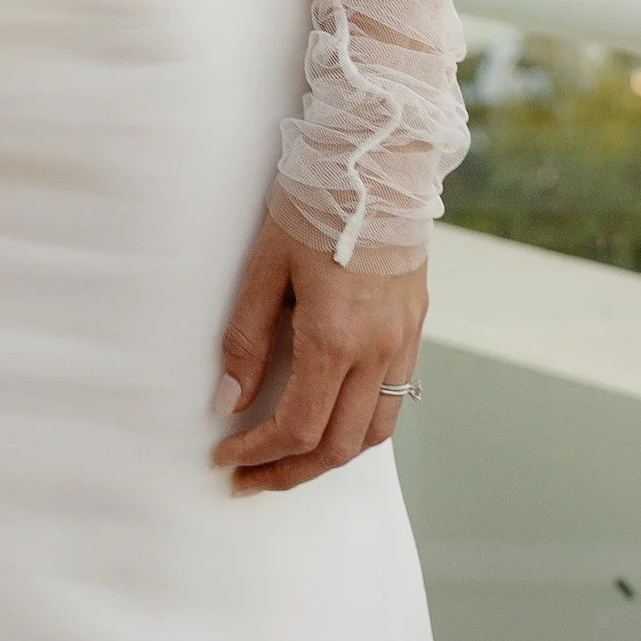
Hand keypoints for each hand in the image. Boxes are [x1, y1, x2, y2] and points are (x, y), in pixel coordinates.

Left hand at [211, 210, 425, 494]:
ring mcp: (404, 342)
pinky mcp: (416, 327)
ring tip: (287, 462)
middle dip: (289, 471)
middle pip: (337, 446)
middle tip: (248, 479)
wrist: (379, 160)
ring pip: (373, 433)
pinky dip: (360, 426)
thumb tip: (229, 401)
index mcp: (335, 338)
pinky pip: (394, 400)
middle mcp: (377, 351)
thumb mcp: (264, 267)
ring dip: (329, 457)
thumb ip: (247, 338)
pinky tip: (330, 420)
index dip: (258, 453)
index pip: (296, 427)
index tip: (225, 457)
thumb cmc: (314, 205)